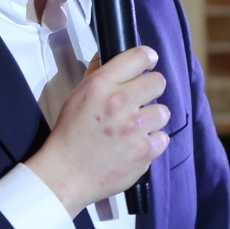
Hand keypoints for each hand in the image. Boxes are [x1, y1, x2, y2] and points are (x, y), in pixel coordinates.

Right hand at [24, 46, 167, 211]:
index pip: (139, 56)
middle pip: (158, 82)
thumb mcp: (76, 96)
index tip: (148, 63)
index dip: (147, 58)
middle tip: (140, 101)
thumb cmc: (70, 136)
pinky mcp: (144, 150)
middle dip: (151, 90)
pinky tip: (135, 145)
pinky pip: (163, 138)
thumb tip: (109, 55)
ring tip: (135, 129)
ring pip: (163, 112)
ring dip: (152, 120)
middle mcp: (118, 102)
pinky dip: (152, 143)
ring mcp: (134, 128)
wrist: (66, 174)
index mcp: (100, 85)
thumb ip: (96, 74)